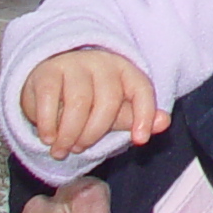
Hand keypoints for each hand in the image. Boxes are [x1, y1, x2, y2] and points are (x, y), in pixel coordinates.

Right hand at [21, 49, 169, 159]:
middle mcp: (102, 63)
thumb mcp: (114, 110)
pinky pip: (50, 99)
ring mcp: (75, 64)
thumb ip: (136, 117)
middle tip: (80, 148)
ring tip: (62, 149)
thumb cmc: (89, 99)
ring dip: (69, 133)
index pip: (141, 89)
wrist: (49, 80)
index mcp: (125, 71)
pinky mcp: (48, 72)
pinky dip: (49, 124)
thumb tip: (164, 123)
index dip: (144, 114)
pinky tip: (48, 138)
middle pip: (107, 100)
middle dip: (94, 133)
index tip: (140, 140)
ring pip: (78, 102)